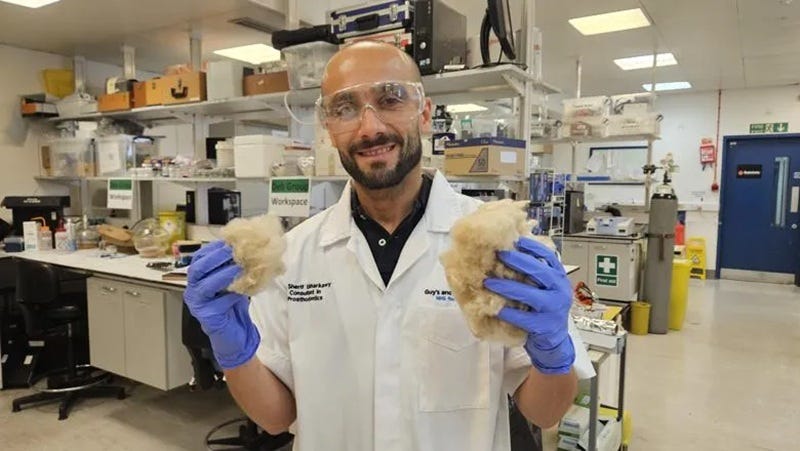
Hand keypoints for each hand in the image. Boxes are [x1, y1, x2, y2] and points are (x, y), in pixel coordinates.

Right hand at [184, 241, 259, 369]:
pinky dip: (232, 294)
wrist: (234, 335)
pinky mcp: (207, 317)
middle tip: (234, 251)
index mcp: (197, 280)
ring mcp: (198, 304)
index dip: (214, 248)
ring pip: (205, 285)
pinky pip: (219, 302)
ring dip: (224, 274)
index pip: (199, 258)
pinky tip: (244, 290)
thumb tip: (248, 247)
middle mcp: (193, 291)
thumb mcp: (233, 282)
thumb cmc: (232, 306)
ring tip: (240, 267)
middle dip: (215, 257)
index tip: (231, 241)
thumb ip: (233, 268)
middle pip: (197, 269)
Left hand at [484, 237, 574, 374]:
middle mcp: (560, 291)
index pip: (549, 257)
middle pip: (540, 272)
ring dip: (508, 286)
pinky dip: (508, 312)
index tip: (516, 239)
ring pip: (530, 294)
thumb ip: (532, 274)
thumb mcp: (543, 289)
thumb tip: (508, 252)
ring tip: (489, 281)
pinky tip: (495, 307)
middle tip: (499, 255)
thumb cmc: (543, 311)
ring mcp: (554, 309)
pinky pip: (524, 318)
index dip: (533, 247)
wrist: (553, 342)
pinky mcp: (545, 326)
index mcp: (559, 278)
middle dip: (518, 261)